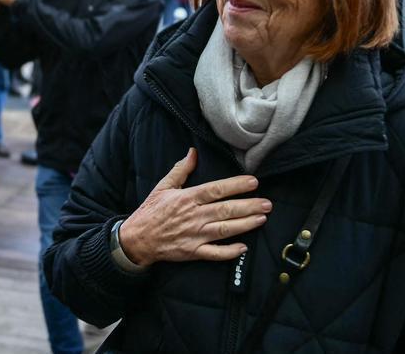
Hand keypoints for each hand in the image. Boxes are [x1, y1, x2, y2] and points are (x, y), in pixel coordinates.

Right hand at [117, 148, 269, 267]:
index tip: (253, 182)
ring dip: (245, 225)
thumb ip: (180, 170)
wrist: (137, 239)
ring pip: (225, 230)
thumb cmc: (151, 211)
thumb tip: (193, 152)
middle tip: (267, 203)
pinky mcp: (193, 252)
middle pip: (226, 210)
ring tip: (262, 219)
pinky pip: (215, 253)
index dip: (235, 186)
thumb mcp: (163, 187)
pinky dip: (229, 252)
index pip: (216, 190)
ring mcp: (194, 236)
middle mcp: (193, 217)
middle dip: (248, 206)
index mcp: (187, 199)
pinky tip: (244, 247)